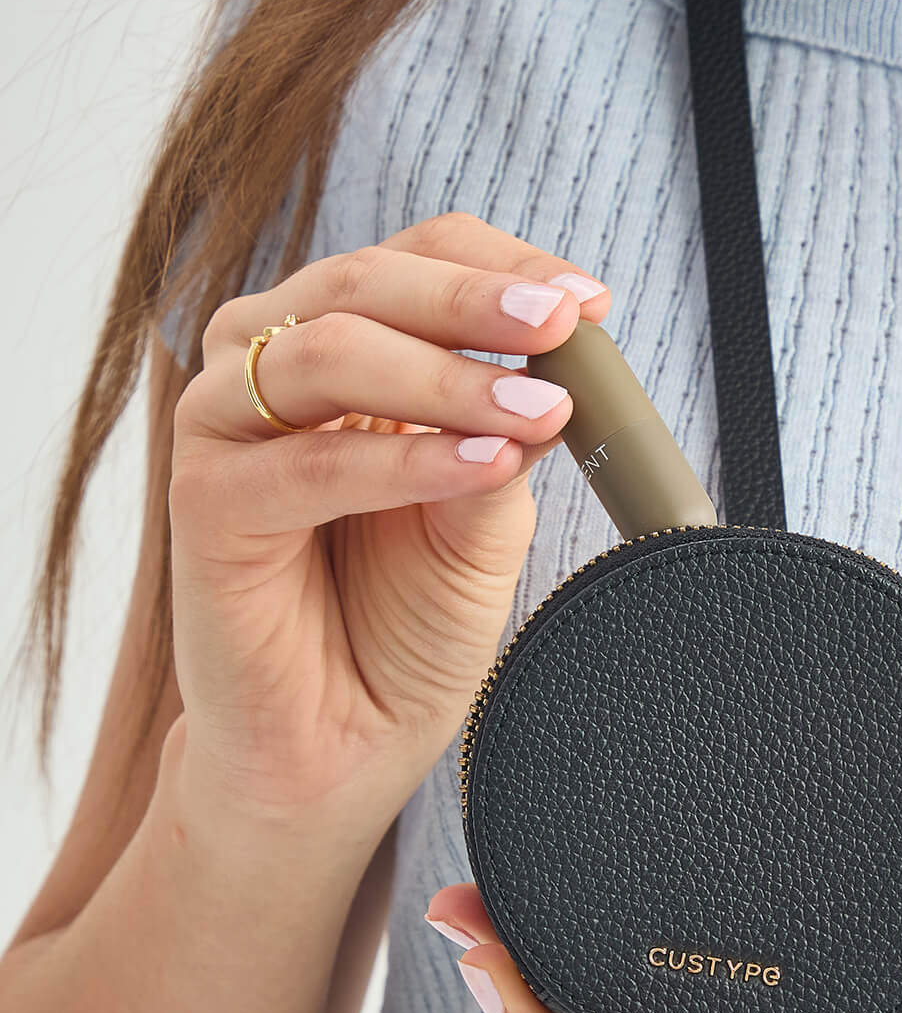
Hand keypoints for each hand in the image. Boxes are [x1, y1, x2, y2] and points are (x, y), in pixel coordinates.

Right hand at [167, 211, 611, 828]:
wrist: (341, 748)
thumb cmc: (404, 633)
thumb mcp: (482, 527)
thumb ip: (498, 443)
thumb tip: (542, 373)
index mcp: (343, 358)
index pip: (412, 265)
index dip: (499, 269)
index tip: (586, 300)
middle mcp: (272, 373)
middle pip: (363, 284)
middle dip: (474, 302)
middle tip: (560, 323)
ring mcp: (228, 431)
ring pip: (327, 354)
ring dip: (446, 377)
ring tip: (540, 408)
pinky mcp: (203, 505)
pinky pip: (308, 465)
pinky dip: (401, 460)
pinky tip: (483, 465)